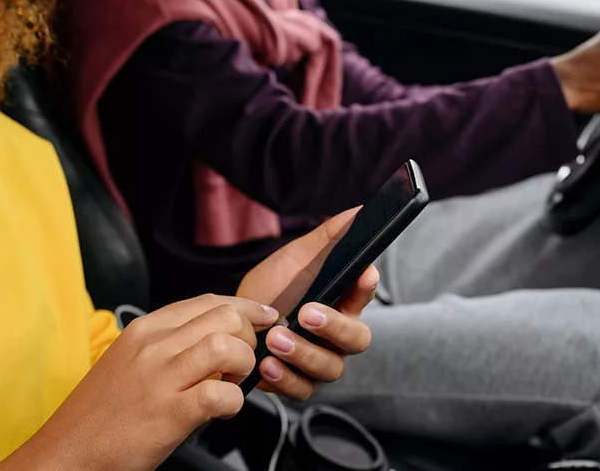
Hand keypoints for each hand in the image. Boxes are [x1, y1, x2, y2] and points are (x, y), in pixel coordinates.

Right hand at [1, 295, 277, 470]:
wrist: (67, 452)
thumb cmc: (100, 415)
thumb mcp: (128, 362)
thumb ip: (166, 345)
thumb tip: (212, 340)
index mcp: (144, 330)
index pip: (207, 301)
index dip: (245, 308)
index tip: (264, 318)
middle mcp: (153, 346)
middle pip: (225, 317)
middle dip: (247, 339)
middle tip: (239, 365)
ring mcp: (161, 378)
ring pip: (227, 346)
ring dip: (243, 366)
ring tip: (230, 384)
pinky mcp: (170, 413)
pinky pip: (222, 394)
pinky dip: (233, 402)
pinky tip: (221, 411)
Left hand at [237, 210, 377, 400]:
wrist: (232, 320)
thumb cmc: (273, 287)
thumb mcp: (296, 258)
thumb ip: (327, 238)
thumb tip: (357, 211)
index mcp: (342, 301)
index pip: (364, 293)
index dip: (366, 286)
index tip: (362, 272)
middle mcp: (337, 336)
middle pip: (356, 339)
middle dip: (334, 327)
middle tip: (306, 313)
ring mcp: (320, 361)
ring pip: (330, 367)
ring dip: (304, 353)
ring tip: (275, 339)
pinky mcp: (298, 383)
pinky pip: (302, 389)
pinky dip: (285, 378)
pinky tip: (266, 364)